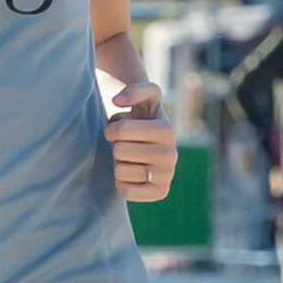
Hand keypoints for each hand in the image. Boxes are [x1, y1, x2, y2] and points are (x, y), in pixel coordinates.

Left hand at [105, 81, 176, 201]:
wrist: (146, 141)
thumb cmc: (139, 117)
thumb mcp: (142, 96)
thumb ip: (134, 89)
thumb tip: (118, 100)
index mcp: (167, 130)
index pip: (121, 130)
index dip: (111, 129)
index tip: (116, 130)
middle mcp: (171, 154)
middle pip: (120, 151)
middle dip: (115, 147)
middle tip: (123, 145)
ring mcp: (167, 175)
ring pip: (121, 172)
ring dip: (118, 164)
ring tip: (128, 158)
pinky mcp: (160, 192)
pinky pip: (127, 192)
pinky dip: (121, 183)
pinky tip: (129, 174)